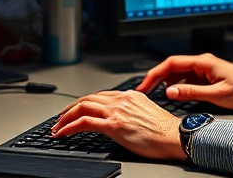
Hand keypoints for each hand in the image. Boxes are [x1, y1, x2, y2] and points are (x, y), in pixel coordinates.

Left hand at [52, 90, 184, 160]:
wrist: (175, 136)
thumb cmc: (166, 130)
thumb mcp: (147, 112)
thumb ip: (132, 111)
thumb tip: (122, 119)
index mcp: (130, 95)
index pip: (100, 96)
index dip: (85, 103)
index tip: (77, 111)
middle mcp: (121, 100)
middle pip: (88, 99)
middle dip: (70, 109)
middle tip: (61, 118)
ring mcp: (117, 111)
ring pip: (82, 107)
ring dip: (65, 118)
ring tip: (57, 127)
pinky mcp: (113, 125)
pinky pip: (84, 123)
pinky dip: (68, 127)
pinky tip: (62, 133)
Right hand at [137, 53, 232, 109]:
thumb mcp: (216, 95)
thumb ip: (192, 93)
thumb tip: (171, 91)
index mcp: (203, 62)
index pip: (171, 63)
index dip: (155, 73)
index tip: (145, 84)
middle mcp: (201, 63)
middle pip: (172, 66)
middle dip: (156, 78)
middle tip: (145, 90)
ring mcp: (203, 69)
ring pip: (178, 73)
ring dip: (166, 82)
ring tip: (154, 94)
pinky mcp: (206, 76)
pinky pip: (186, 78)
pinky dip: (176, 86)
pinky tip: (172, 94)